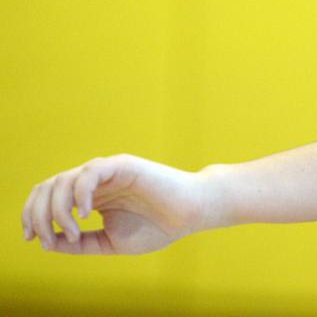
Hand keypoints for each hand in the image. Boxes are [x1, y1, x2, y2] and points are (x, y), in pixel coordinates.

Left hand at [22, 154, 206, 254]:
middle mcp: (94, 181)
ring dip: (58, 210)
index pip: (48, 197)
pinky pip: (89, 173)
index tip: (32, 239)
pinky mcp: (122, 165)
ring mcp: (107, 171)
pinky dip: (80, 193)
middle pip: (48, 187)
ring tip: (75, 230)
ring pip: (63, 181)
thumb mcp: (110, 242)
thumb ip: (81, 243)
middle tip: (45, 237)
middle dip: (38, 214)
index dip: (32, 215)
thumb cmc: (158, 227)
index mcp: (90, 197)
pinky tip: (85, 213)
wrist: (191, 214)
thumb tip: (48, 242)